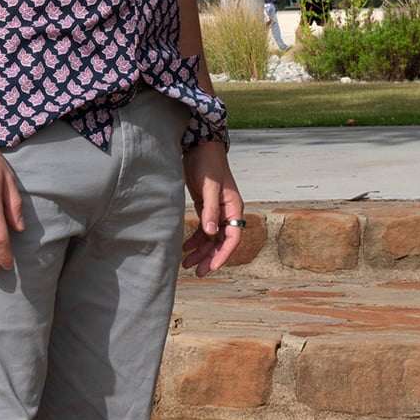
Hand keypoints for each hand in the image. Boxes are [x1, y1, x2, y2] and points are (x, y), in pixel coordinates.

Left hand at [181, 139, 243, 276]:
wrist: (200, 147)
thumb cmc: (207, 164)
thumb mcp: (209, 187)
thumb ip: (210, 210)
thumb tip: (210, 233)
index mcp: (234, 208)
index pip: (232, 237)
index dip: (223, 254)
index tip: (211, 267)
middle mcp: (227, 212)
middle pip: (220, 241)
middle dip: (209, 257)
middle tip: (196, 272)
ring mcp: (216, 211)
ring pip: (210, 238)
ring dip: (200, 251)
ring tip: (186, 264)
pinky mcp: (205, 208)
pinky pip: (203, 229)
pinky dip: (195, 239)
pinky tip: (185, 247)